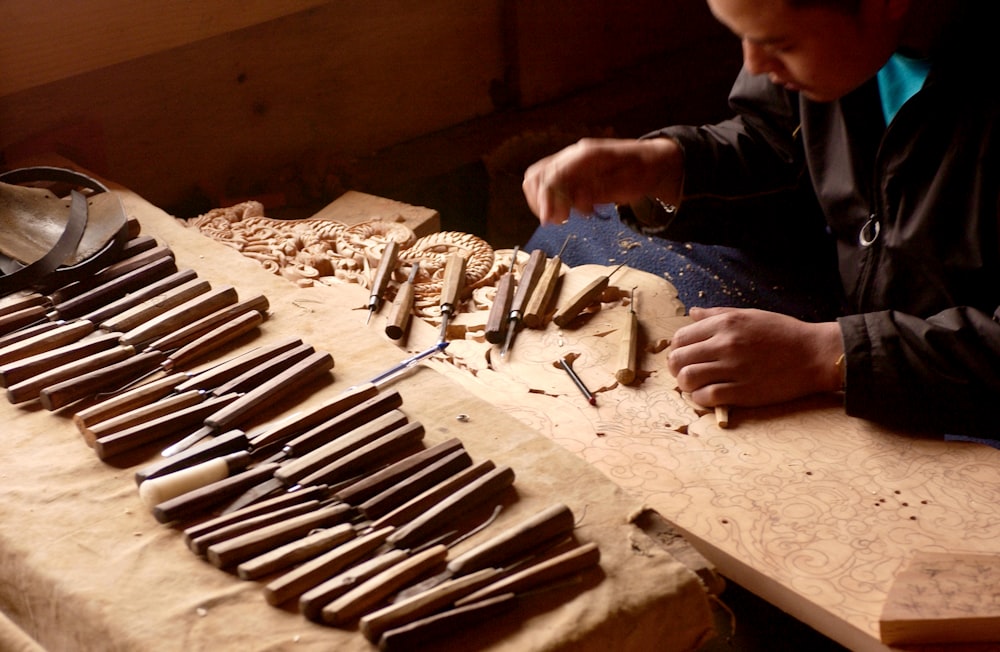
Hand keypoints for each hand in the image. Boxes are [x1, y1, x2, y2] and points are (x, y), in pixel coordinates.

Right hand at [521, 137, 682, 224]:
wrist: (651, 161)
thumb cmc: (643, 171)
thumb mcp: (629, 183)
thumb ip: (601, 190)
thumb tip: (576, 199)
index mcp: (587, 154)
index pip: (553, 174)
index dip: (546, 198)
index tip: (548, 220)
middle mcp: (573, 156)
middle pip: (537, 176)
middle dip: (541, 202)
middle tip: (560, 220)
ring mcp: (569, 163)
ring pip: (537, 180)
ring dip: (544, 202)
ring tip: (563, 217)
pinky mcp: (570, 173)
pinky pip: (550, 185)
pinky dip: (553, 201)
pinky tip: (570, 210)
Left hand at [666, 307, 843, 407]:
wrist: (814, 355)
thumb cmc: (783, 333)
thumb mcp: (750, 315)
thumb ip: (717, 314)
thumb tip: (692, 313)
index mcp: (725, 324)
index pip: (680, 338)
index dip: (677, 349)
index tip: (685, 355)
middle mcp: (725, 345)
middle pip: (678, 359)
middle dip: (676, 368)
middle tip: (686, 372)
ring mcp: (733, 369)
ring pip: (687, 379)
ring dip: (686, 384)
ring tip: (696, 385)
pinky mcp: (743, 392)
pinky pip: (706, 397)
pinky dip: (701, 398)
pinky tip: (709, 395)